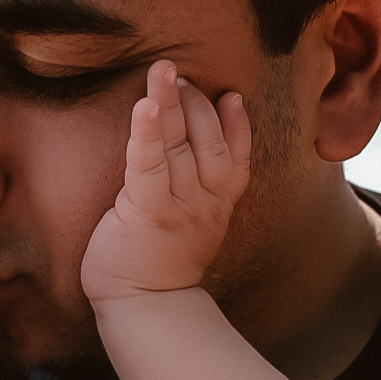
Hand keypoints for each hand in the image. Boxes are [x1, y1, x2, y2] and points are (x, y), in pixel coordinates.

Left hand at [79, 60, 250, 305]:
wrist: (143, 308)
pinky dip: (149, 131)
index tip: (233, 96)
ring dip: (174, 103)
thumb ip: (194, 190)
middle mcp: (205, 202)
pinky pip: (149, 163)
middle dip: (197, 104)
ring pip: (181, 145)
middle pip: (209, 142)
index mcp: (217, 205)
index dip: (237, 125)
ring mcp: (179, 206)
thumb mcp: (188, 224)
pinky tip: (147, 104)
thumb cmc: (156, 263)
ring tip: (165, 70)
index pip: (235, 157)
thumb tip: (188, 155)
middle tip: (179, 73)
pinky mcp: (147, 212)